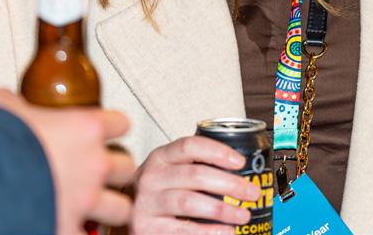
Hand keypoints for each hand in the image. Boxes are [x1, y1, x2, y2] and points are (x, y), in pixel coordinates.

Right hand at [0, 88, 134, 233]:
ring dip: (109, 207)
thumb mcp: (2, 106)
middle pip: (127, 167)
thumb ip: (13, 103)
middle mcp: (94, 164)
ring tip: (95, 208)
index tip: (103, 132)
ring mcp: (86, 201)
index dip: (111, 127)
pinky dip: (82, 233)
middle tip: (99, 172)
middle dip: (115, 171)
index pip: (121, 123)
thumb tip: (2, 100)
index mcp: (85, 128)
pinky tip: (71, 228)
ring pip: (122, 208)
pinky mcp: (71, 231)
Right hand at [129, 135, 260, 234]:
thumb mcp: (167, 173)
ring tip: (243, 215)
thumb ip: (192, 167)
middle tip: (251, 193)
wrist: (121, 216)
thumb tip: (238, 172)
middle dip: (229, 184)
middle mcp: (151, 177)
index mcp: (160, 157)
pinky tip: (226, 232)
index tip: (241, 162)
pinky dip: (209, 232)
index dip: (217, 152)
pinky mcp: (146, 229)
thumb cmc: (156, 193)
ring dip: (222, 209)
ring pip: (190, 202)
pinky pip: (183, 230)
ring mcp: (146, 203)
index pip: (189, 146)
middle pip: (195, 175)